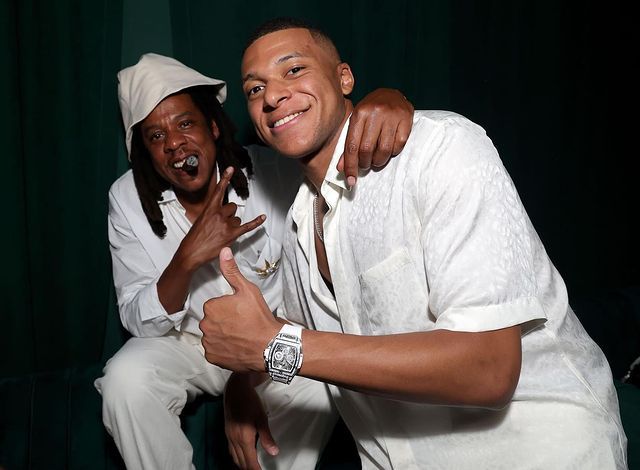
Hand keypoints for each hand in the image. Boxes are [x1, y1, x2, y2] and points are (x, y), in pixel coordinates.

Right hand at [182, 167, 265, 270]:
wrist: (191, 253)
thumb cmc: (193, 238)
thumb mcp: (199, 220)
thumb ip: (210, 213)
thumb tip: (218, 214)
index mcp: (209, 209)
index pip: (219, 190)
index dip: (225, 178)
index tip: (231, 169)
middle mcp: (218, 214)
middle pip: (232, 208)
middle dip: (228, 215)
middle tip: (220, 225)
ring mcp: (226, 224)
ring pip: (237, 220)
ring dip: (232, 225)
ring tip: (221, 234)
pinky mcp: (232, 234)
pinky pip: (247, 226)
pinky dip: (256, 222)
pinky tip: (263, 217)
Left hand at [200, 247, 280, 370]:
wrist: (269, 346)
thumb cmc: (259, 318)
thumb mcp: (248, 290)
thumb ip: (232, 272)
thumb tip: (223, 251)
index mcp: (211, 307)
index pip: (214, 306)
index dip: (228, 309)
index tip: (240, 312)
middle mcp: (205, 325)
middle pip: (212, 321)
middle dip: (223, 322)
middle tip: (241, 324)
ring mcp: (208, 343)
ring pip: (212, 335)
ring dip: (221, 335)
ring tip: (239, 335)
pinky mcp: (212, 357)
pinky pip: (213, 350)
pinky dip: (222, 349)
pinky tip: (235, 346)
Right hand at [224, 373, 277, 469]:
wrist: (235, 389)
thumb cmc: (250, 401)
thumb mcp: (262, 418)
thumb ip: (267, 437)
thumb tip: (274, 453)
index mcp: (244, 438)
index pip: (250, 461)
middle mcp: (234, 440)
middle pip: (241, 462)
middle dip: (249, 468)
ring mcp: (229, 436)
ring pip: (234, 457)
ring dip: (242, 464)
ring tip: (249, 467)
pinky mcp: (227, 432)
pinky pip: (230, 450)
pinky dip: (236, 457)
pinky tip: (240, 456)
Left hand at [338, 88, 413, 186]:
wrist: (392, 94)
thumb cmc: (370, 112)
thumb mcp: (357, 123)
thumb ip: (349, 144)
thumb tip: (341, 169)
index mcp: (360, 113)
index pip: (352, 146)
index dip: (350, 166)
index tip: (350, 181)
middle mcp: (375, 113)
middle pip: (367, 150)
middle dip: (365, 163)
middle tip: (365, 164)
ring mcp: (392, 116)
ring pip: (384, 151)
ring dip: (378, 161)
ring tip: (376, 159)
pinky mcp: (406, 120)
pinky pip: (398, 146)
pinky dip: (392, 152)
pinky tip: (389, 147)